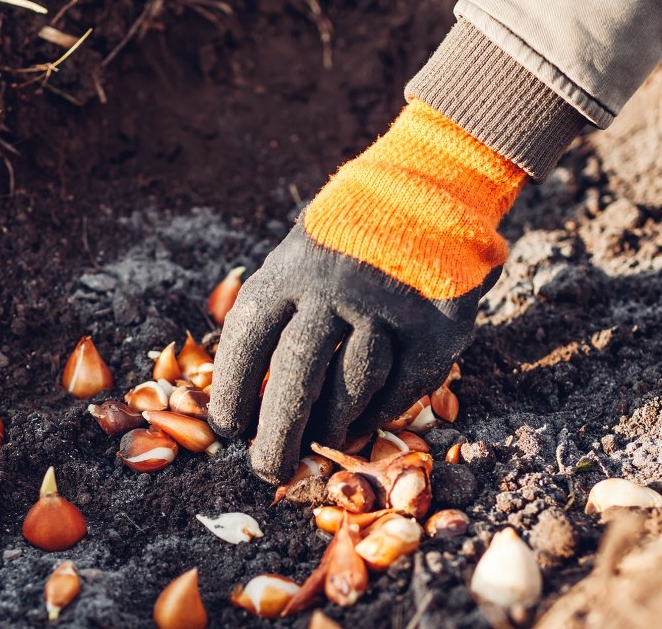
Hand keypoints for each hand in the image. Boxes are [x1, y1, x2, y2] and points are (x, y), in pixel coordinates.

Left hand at [208, 101, 524, 482]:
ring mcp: (387, 306)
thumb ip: (270, 318)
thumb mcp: (293, 262)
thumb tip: (238, 399)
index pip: (245, 345)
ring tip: (322, 439)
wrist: (426, 192)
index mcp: (286, 272)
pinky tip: (363, 422)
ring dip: (333, 425)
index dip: (231, 395)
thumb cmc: (340, 247)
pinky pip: (402, 387)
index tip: (228, 430)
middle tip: (269, 469)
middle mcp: (333, 289)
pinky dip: (379, 413)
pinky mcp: (434, 325)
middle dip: (277, 435)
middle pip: (296, 378)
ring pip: (353, 386)